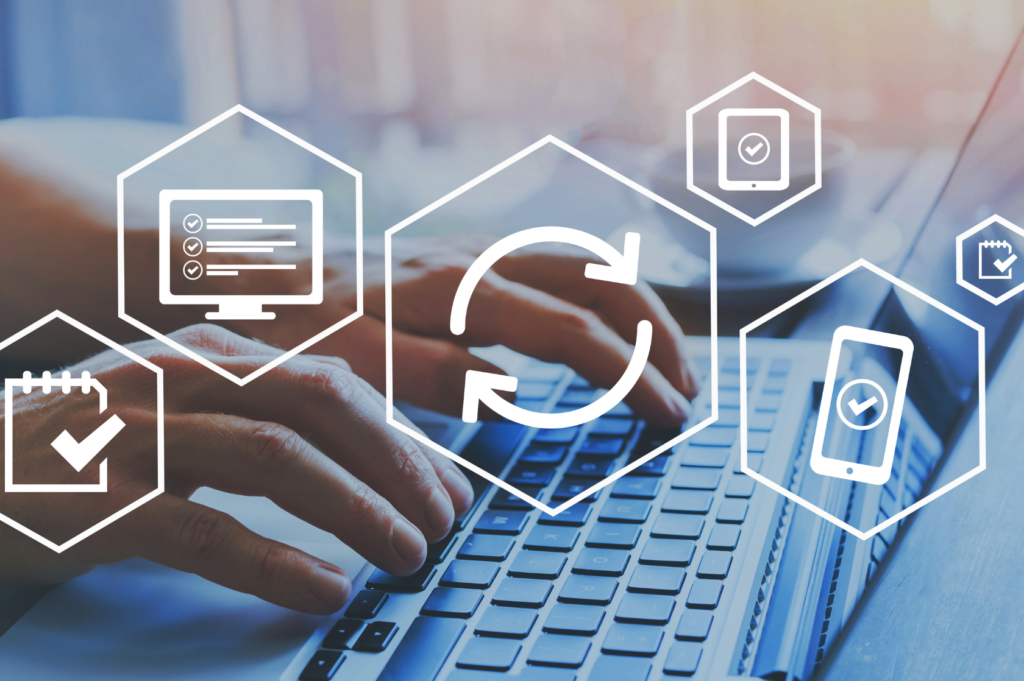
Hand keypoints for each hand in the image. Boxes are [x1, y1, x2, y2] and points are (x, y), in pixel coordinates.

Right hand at [0, 325, 473, 614]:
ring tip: (409, 555)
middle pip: (321, 404)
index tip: (452, 489)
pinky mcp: (96, 499)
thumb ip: (266, 427)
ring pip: (276, 457)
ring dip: (358, 510)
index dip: (406, 439)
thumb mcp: (189, 419)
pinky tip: (326, 589)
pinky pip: (203, 528)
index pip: (336, 384)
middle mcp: (184, 376)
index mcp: (214, 353)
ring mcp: (138, 431)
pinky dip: (276, 561)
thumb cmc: (91, 450)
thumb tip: (366, 468)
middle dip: (400, 464)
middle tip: (447, 522)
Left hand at [232, 240, 699, 426]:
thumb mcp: (350, 362)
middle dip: (655, 334)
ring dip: (635, 314)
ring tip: (664, 366)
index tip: (666, 416)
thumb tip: (514, 394)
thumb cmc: (294, 324)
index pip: (573, 327)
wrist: (252, 271)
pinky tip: (602, 338)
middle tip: (686, 391)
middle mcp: (477, 260)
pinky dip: (598, 303)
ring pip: (584, 266)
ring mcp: (476, 255)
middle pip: (599, 280)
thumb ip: (432, 376)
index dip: (629, 373)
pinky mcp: (467, 263)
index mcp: (455, 289)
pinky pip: (554, 269)